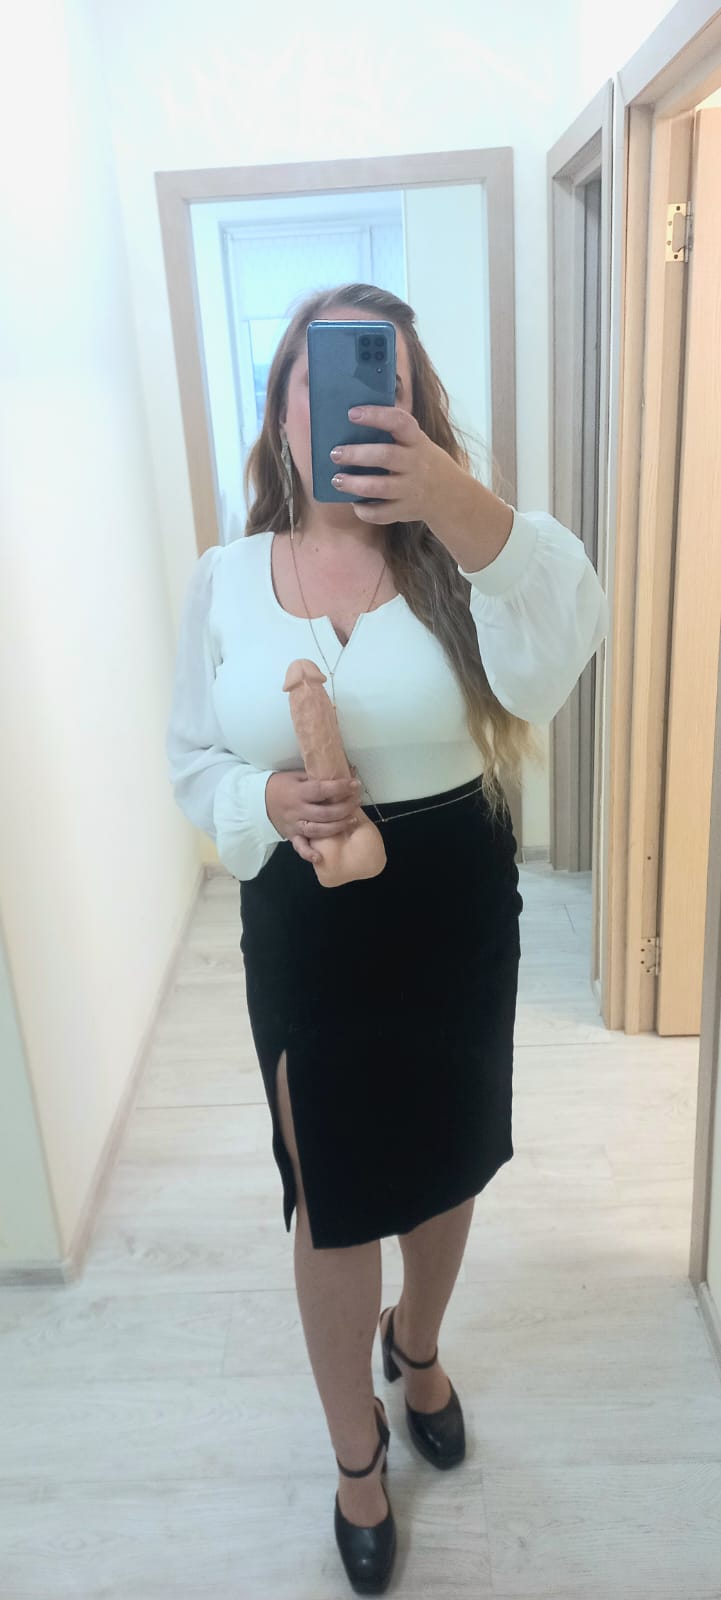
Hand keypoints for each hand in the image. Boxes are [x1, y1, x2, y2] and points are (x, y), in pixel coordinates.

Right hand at [265, 768, 362, 863]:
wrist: (258, 801)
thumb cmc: (281, 785)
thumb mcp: (296, 776)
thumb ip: (317, 776)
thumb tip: (345, 770)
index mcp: (298, 792)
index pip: (322, 790)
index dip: (340, 787)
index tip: (355, 784)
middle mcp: (297, 810)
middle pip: (324, 812)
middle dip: (344, 808)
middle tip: (357, 802)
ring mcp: (294, 825)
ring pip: (318, 830)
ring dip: (337, 827)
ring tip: (352, 821)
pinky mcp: (292, 835)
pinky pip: (299, 846)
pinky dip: (308, 853)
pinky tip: (319, 857)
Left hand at [329, 405, 459, 525]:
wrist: (450, 495)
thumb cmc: (421, 461)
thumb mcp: (416, 443)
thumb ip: (392, 435)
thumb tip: (349, 425)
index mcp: (417, 441)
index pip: (399, 422)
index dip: (376, 416)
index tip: (352, 413)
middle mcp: (416, 464)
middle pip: (386, 456)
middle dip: (357, 454)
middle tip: (334, 453)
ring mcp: (412, 489)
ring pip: (381, 487)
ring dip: (355, 484)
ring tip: (337, 480)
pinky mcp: (406, 510)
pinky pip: (383, 514)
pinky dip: (365, 511)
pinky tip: (355, 504)